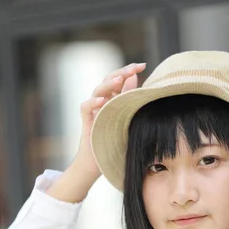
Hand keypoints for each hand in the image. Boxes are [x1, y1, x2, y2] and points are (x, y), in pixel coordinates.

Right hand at [75, 62, 146, 178]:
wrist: (97, 163)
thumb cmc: (113, 141)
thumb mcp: (126, 117)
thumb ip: (128, 97)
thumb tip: (137, 78)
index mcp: (112, 99)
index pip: (119, 79)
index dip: (129, 70)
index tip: (143, 65)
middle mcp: (102, 102)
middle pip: (108, 80)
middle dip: (121, 72)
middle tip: (134, 68)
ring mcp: (93, 111)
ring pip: (97, 90)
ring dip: (108, 84)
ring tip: (119, 80)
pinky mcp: (86, 122)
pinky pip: (85, 107)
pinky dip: (92, 102)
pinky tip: (102, 100)